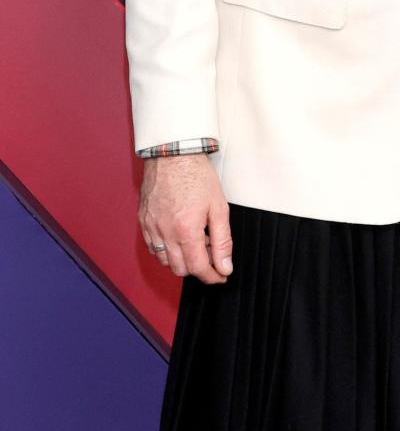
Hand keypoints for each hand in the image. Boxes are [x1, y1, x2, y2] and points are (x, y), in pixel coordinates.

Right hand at [138, 153, 232, 282]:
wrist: (173, 154)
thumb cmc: (197, 176)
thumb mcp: (219, 208)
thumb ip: (223, 241)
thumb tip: (225, 266)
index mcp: (186, 230)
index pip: (198, 268)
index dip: (212, 276)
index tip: (221, 275)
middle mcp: (165, 232)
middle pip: (180, 269)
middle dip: (198, 268)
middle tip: (210, 252)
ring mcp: (151, 227)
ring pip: (165, 261)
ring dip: (182, 260)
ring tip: (195, 241)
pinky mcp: (143, 221)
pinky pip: (152, 247)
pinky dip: (166, 250)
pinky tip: (179, 237)